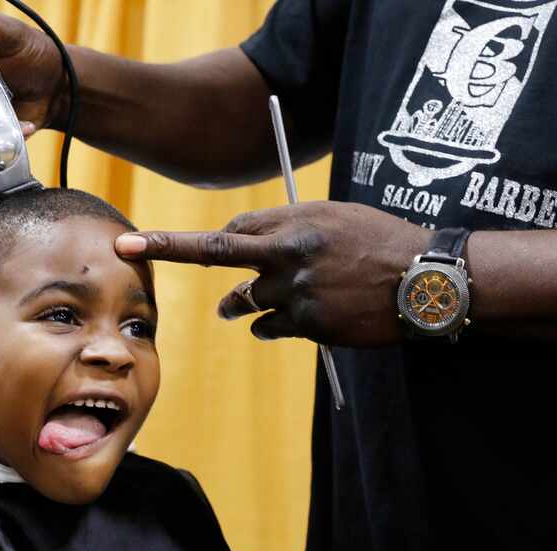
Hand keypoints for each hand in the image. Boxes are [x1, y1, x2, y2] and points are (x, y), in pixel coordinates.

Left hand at [116, 202, 430, 346]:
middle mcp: (290, 253)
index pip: (232, 229)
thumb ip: (289, 226)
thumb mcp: (337, 217)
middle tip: (128, 248)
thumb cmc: (383, 242)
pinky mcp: (311, 325)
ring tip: (242, 306)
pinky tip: (287, 322)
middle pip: (218, 254)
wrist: (427, 281)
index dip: (194, 240)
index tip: (143, 240)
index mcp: (297, 222)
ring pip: (247, 301)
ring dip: (242, 304)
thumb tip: (245, 239)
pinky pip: (272, 328)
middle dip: (169, 249)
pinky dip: (271, 326)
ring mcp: (298, 291)